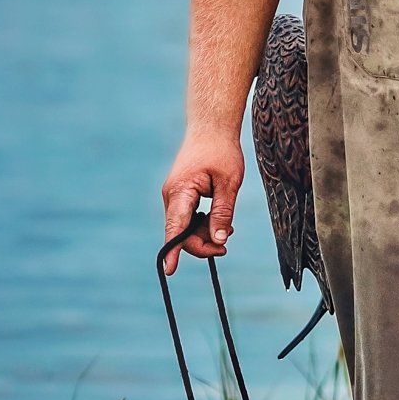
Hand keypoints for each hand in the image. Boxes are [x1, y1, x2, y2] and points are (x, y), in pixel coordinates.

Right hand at [161, 129, 244, 273]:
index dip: (173, 251)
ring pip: (184, 227)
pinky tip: (219, 222)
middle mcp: (171, 196)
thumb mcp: (229, 183)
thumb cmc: (221, 152)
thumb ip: (223, 212)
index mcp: (180, 192)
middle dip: (202, 243)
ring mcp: (174, 196)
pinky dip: (202, 224)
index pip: (175, 228)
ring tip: (229, 231)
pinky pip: (187, 218)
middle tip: (226, 246)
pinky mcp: (180, 195)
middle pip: (181, 232)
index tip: (169, 270)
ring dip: (204, 234)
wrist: (211, 129)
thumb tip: (219, 240)